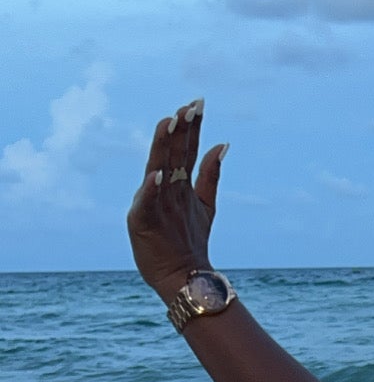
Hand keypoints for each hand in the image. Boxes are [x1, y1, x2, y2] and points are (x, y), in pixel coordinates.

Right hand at [127, 98, 226, 303]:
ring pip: (159, 171)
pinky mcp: (143, 224)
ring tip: (169, 124)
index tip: (198, 104)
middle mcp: (165, 191)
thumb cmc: (188, 241)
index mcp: (178, 185)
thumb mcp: (203, 204)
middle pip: (172, 155)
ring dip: (163, 148)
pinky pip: (147, 205)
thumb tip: (222, 144)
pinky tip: (156, 176)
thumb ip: (210, 174)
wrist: (181, 276)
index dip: (191, 129)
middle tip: (186, 106)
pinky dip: (150, 191)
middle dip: (178, 130)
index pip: (185, 151)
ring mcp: (154, 205)